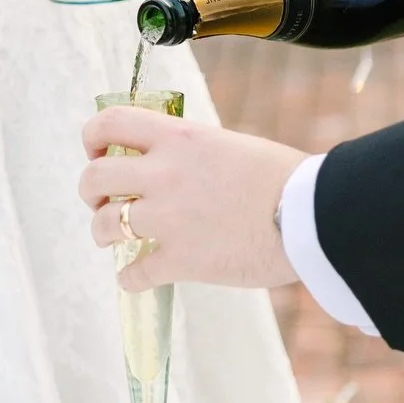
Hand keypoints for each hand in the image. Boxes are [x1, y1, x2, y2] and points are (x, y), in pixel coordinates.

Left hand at [79, 108, 304, 290]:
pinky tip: (137, 278)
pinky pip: (134, 274)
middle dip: (92, 193)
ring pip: (106, 226)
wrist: (312, 216)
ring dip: (105, 233)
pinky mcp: (182, 260)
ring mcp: (169, 219)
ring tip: (116, 238)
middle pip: (94, 177)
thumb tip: (167, 163)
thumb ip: (188, 151)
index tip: (97, 152)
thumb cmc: (283, 178)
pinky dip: (131, 279)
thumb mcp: (227, 145)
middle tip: (105, 203)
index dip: (92, 137)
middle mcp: (164, 174)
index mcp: (178, 138)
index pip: (109, 123)